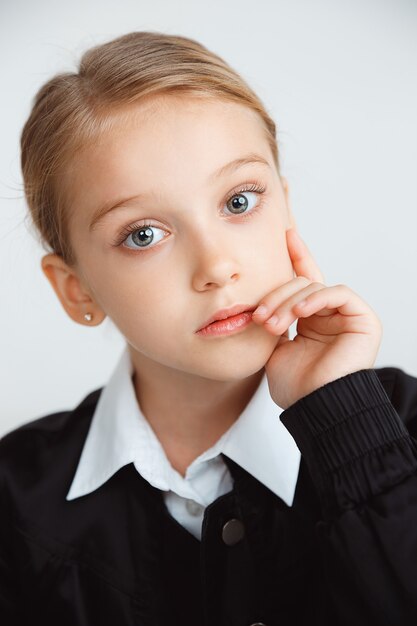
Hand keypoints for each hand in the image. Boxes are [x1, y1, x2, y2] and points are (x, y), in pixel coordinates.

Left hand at [252, 228, 382, 408]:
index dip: (296, 256)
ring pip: (314, 286)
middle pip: (301, 283)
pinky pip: (337, 292)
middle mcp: (330, 313)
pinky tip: (299, 313)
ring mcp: (347, 315)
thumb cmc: (296, 386)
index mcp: (312, 318)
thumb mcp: (275, 347)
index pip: (304, 279)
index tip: (284, 234)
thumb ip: (274, 319)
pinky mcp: (363, 318)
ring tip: (272, 324)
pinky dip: (315, 298)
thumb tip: (260, 299)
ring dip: (288, 302)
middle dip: (276, 296)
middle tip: (259, 318)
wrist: (314, 407)